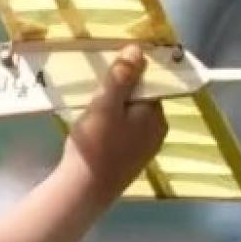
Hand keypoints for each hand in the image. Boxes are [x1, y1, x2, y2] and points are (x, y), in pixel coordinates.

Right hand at [61, 45, 166, 208]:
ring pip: (131, 116)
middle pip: (140, 99)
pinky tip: (94, 127)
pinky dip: (111, 125)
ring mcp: (145, 148)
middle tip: (95, 88)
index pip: (149, 83)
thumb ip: (122, 76)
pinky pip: (124, 132)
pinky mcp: (131, 160)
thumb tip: (138, 49)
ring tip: (90, 107)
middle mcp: (157, 131)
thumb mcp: (106, 104)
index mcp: (156, 115)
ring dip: (114, 107)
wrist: (83, 192)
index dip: (130, 73)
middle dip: (120, 91)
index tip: (108, 70)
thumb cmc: (96, 145)